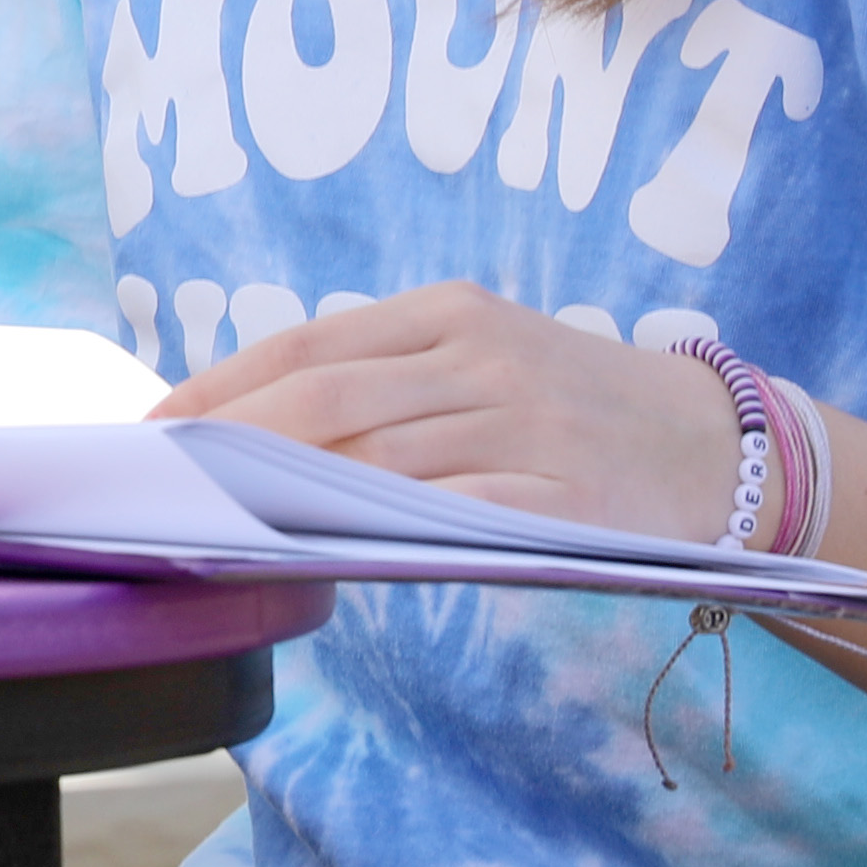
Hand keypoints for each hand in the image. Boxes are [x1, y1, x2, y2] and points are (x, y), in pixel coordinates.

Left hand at [160, 279, 744, 542]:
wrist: (717, 443)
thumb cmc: (569, 406)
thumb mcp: (482, 359)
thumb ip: (384, 385)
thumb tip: (251, 439)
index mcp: (451, 312)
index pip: (305, 344)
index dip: (216, 388)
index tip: (150, 431)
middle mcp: (484, 356)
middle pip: (325, 400)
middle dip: (228, 446)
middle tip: (161, 489)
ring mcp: (527, 423)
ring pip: (378, 460)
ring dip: (287, 499)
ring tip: (219, 529)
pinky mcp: (565, 494)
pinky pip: (456, 513)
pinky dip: (384, 533)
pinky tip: (327, 554)